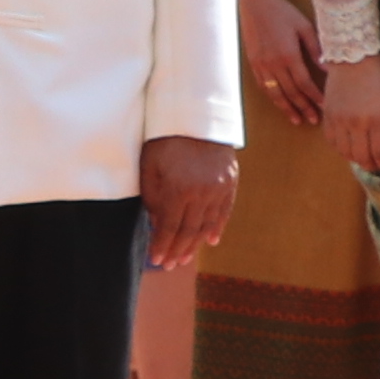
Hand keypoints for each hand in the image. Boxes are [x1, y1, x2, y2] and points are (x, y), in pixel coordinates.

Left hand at [139, 134, 237, 279]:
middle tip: (169, 265)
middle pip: (189, 230)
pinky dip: (217, 227)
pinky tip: (211, 240)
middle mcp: (201, 192)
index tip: (155, 259)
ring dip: (195, 243)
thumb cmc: (163, 139)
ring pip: (207, 224)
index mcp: (178, 189)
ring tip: (185, 257)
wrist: (196, 113)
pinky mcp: (230, 181)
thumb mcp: (149, 166)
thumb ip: (152, 197)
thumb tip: (157, 223)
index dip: (162, 245)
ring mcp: (219, 188)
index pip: (169, 227)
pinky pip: (224, 210)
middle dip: (177, 250)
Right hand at [243, 0, 322, 131]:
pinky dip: (273, 98)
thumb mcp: (304, 26)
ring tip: (297, 120)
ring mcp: (261, 65)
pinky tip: (280, 104)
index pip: (304, 83)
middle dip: (304, 107)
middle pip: (291, 92)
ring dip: (287, 108)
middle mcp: (274, 64)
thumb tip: (328, 68)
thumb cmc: (283, 12)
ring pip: (275, 93)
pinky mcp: (253, 63)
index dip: (315, 97)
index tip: (325, 107)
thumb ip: (315, 48)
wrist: (255, 3)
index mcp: (288, 55)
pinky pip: (263, 86)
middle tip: (314, 120)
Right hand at [320, 52, 379, 176]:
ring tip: (363, 156)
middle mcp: (356, 123)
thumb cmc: (379, 77)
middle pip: (362, 157)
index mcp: (376, 119)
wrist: (353, 57)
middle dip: (371, 165)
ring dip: (355, 158)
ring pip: (344, 152)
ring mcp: (339, 120)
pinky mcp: (327, 115)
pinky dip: (340, 148)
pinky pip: (331, 141)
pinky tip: (348, 145)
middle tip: (377, 164)